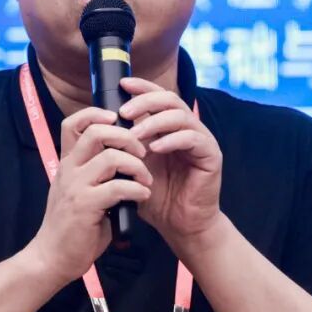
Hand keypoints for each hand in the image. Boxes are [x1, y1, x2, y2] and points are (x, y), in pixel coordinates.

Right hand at [27, 106, 152, 285]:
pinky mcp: (85, 207)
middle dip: (126, 136)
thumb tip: (125, 159)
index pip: (73, 124)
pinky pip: (118, 187)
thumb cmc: (72, 227)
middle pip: (96, 132)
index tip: (118, 121)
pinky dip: (137, 190)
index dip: (96, 114)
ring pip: (110, 157)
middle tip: (141, 151)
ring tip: (146, 179)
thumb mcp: (79, 192)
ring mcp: (75, 187)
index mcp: (67, 164)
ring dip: (137, 166)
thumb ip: (95, 174)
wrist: (52, 258)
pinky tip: (142, 196)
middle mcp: (69, 170)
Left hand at [119, 77, 223, 253]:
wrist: (179, 226)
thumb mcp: (133, 167)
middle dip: (146, 101)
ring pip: (180, 115)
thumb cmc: (155, 198)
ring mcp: (201, 140)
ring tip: (135, 134)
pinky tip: (156, 148)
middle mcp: (188, 129)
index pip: (157, 97)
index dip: (142, 88)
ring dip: (155, 121)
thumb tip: (100, 125)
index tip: (122, 85)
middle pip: (170, 99)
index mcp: (169, 128)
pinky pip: (193, 137)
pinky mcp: (212, 155)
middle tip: (125, 111)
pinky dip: (172, 139)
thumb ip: (124, 146)